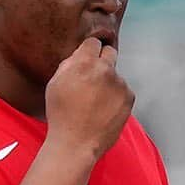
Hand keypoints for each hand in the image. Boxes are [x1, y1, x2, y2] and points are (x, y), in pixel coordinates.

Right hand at [44, 37, 133, 158]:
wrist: (76, 142)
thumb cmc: (61, 115)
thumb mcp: (55, 83)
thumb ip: (70, 64)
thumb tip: (81, 55)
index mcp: (84, 63)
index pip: (94, 42)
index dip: (89, 50)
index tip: (88, 57)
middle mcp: (105, 69)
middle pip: (109, 52)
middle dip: (102, 60)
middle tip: (93, 76)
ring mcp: (119, 83)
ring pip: (115, 75)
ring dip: (109, 82)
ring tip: (95, 102)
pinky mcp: (129, 96)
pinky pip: (123, 89)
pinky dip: (116, 96)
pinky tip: (104, 109)